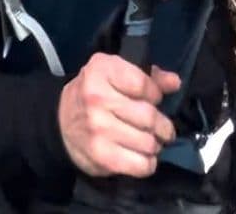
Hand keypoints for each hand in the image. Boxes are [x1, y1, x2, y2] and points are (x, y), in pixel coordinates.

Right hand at [58, 53, 180, 178]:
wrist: (61, 123)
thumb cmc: (94, 94)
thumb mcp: (115, 74)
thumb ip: (148, 77)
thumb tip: (174, 82)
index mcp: (101, 70)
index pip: (143, 84)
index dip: (155, 94)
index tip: (153, 100)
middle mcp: (97, 98)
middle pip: (149, 116)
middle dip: (162, 125)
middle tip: (162, 128)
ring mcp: (99, 128)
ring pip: (148, 142)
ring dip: (155, 144)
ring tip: (150, 141)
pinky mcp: (102, 155)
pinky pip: (141, 165)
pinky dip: (148, 163)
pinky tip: (141, 156)